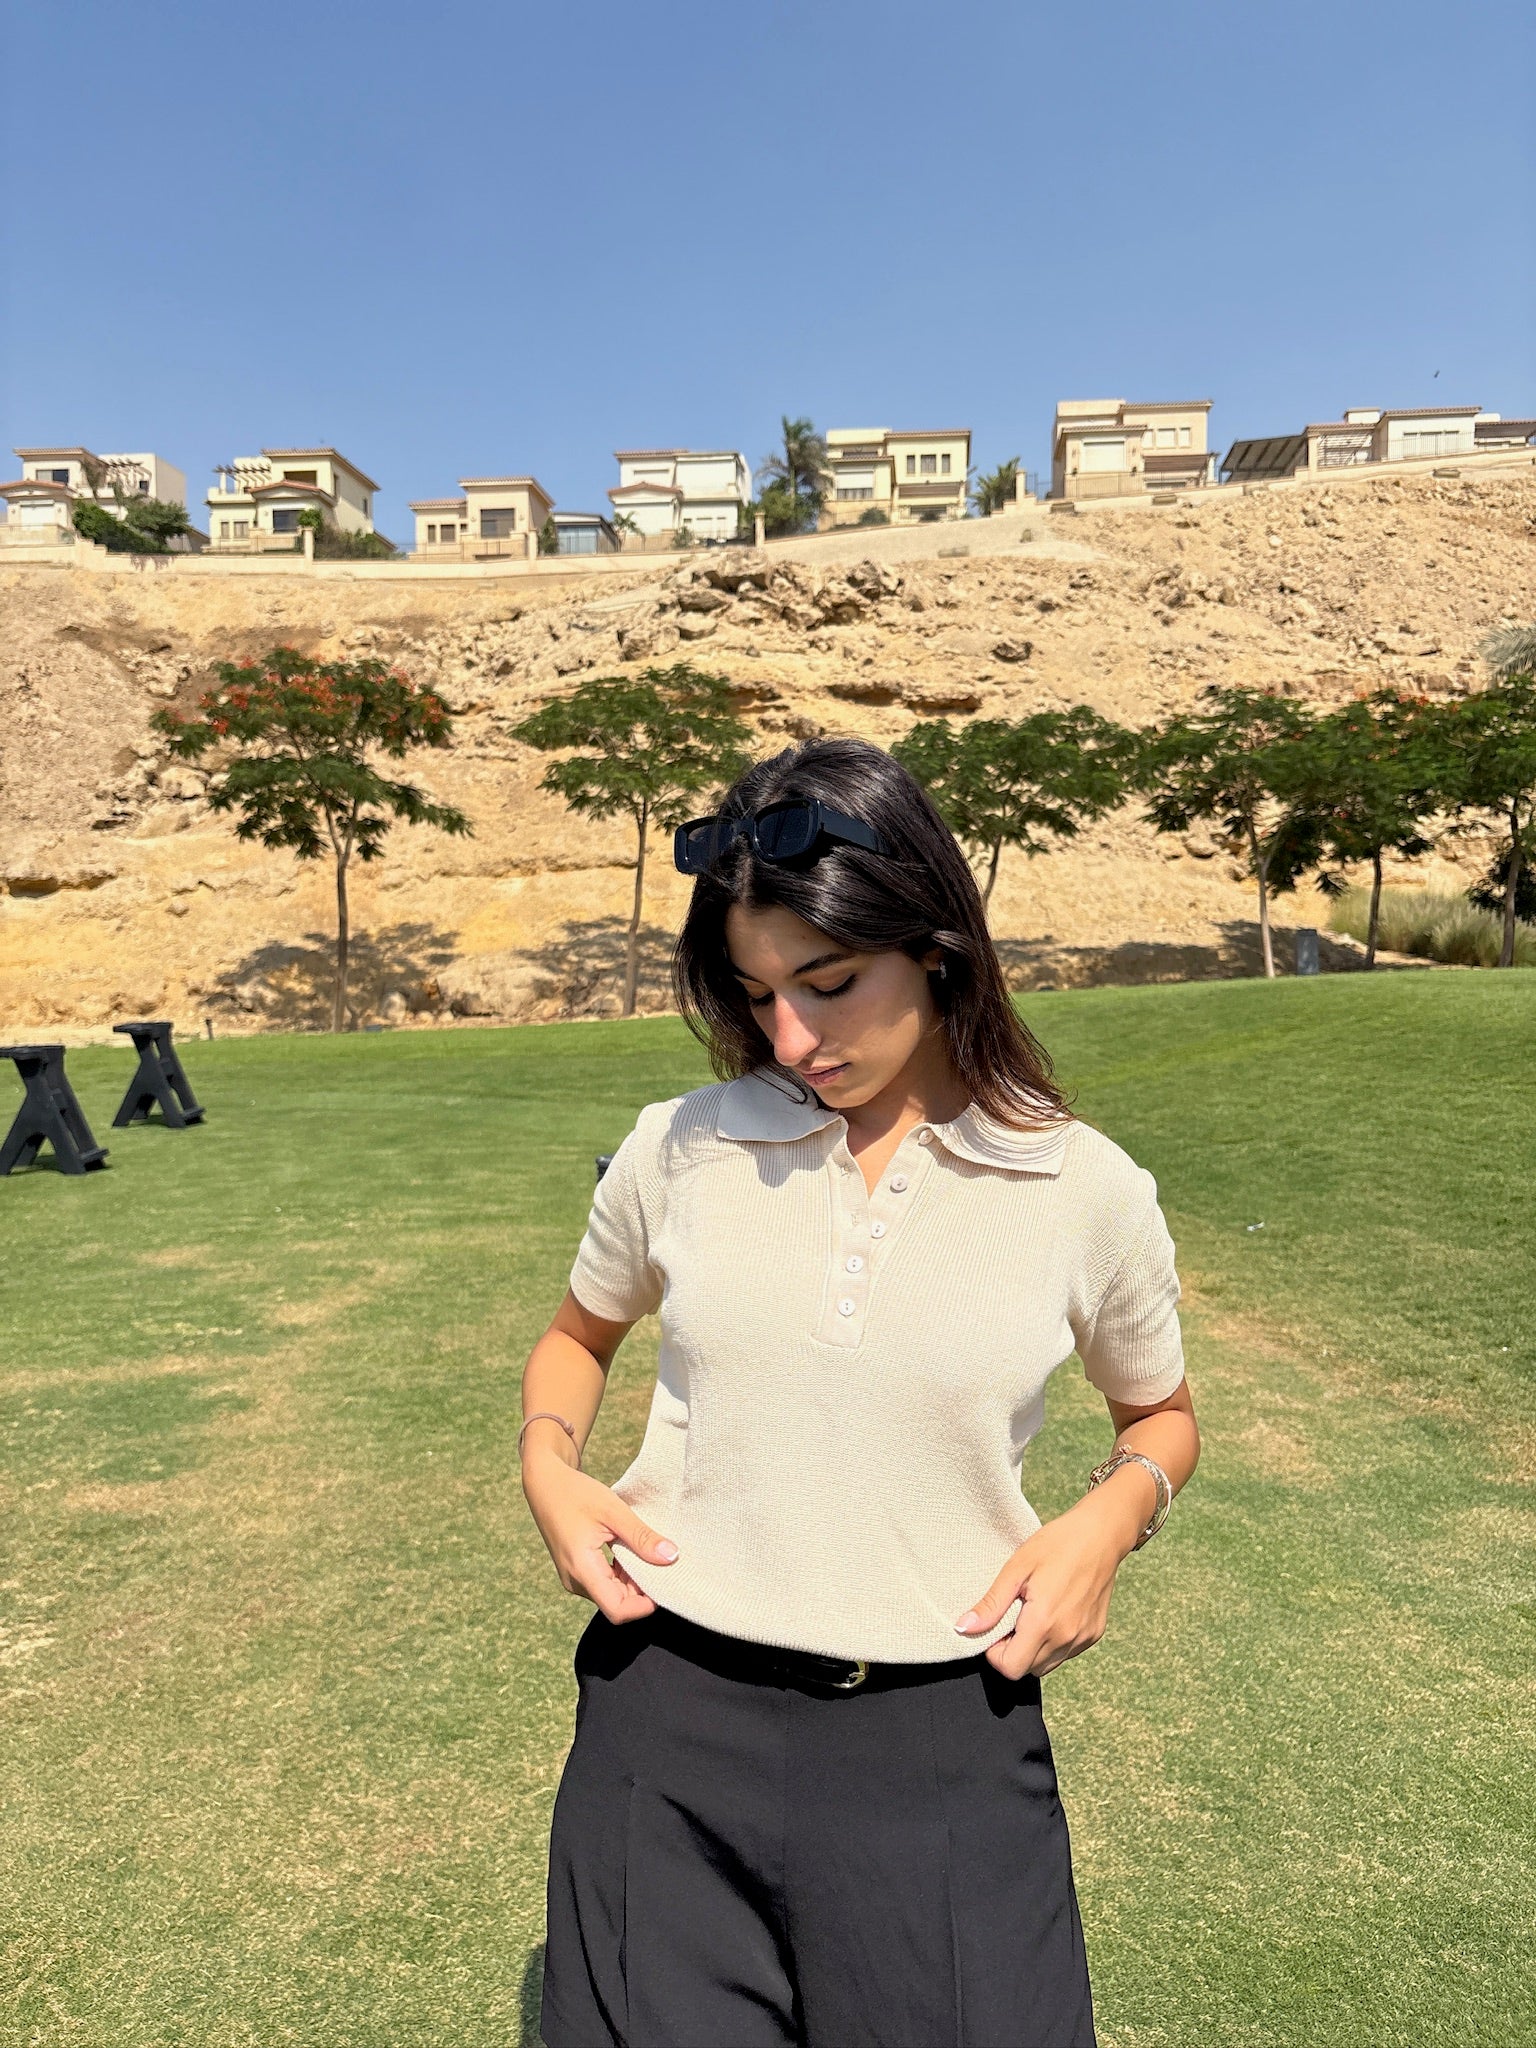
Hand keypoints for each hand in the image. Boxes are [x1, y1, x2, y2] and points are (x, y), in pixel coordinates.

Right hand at [521, 1446, 679, 1623]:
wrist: (545, 1484)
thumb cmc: (576, 1493)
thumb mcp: (613, 1511)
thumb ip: (641, 1537)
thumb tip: (671, 1557)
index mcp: (582, 1569)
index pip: (617, 1610)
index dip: (644, 1605)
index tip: (665, 1582)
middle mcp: (575, 1581)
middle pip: (617, 1603)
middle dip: (643, 1590)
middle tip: (663, 1564)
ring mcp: (574, 1577)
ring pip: (612, 1594)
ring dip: (633, 1580)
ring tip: (648, 1552)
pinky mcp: (577, 1571)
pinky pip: (604, 1583)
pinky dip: (622, 1572)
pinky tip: (631, 1551)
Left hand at [952, 1497, 1129, 1678]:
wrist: (1101, 1534)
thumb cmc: (1057, 1544)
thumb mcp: (1017, 1568)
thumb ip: (991, 1604)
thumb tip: (963, 1628)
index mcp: (1044, 1623)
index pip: (1011, 1668)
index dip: (995, 1653)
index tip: (996, 1627)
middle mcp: (1066, 1637)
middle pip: (1028, 1670)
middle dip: (1013, 1651)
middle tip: (1013, 1616)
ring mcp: (1083, 1638)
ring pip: (1047, 1665)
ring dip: (1032, 1649)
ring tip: (1032, 1613)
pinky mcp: (1094, 1634)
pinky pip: (1065, 1652)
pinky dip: (1052, 1642)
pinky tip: (1052, 1612)